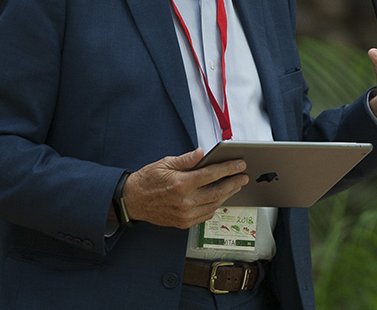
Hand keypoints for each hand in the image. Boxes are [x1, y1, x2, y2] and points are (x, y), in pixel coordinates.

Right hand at [121, 149, 247, 228]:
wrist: (133, 201)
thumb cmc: (148, 180)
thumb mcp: (165, 163)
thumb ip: (186, 159)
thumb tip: (202, 153)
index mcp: (181, 183)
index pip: (212, 174)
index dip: (229, 168)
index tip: (240, 164)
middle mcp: (185, 201)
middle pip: (217, 191)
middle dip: (234, 183)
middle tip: (244, 176)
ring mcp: (185, 214)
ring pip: (214, 204)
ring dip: (227, 194)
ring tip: (235, 186)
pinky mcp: (184, 223)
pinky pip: (206, 214)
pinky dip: (215, 205)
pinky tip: (219, 198)